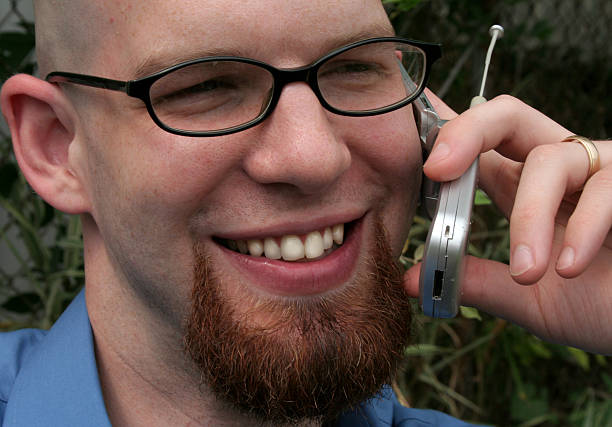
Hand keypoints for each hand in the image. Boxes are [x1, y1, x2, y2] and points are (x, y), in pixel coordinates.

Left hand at [403, 90, 611, 354]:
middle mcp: (559, 166)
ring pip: (549, 161)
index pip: (477, 146)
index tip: (408, 130)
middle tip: (436, 169)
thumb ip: (477, 282)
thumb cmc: (602, 302)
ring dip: (529, 218)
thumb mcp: (528, 298)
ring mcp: (601, 168)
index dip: (443, 133)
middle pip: (507, 115)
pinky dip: (581, 228)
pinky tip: (568, 267)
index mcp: (523, 187)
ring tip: (527, 273)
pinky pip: (605, 188)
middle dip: (466, 132)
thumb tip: (411, 280)